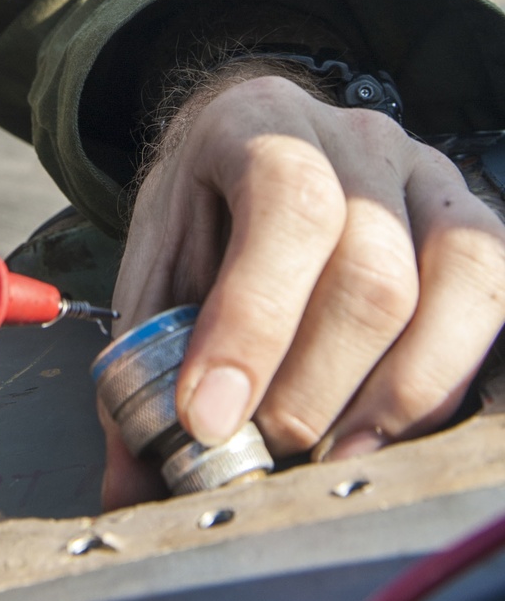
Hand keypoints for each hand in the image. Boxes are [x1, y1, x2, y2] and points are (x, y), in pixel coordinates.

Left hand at [104, 72, 504, 509]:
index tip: (210, 417)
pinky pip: (492, 308)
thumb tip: (132, 478)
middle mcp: (360, 140)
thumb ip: (141, 359)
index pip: (288, 206)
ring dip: (388, 401)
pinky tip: (381, 435)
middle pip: (373, 271)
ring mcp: (431, 180)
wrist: (252, 158)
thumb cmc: (205, 218)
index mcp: (261, 122)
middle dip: (311, 389)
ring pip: (454, 290)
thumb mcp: (154, 267)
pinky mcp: (477, 230)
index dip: (254, 321)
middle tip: (261, 450)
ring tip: (324, 458)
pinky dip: (440, 391)